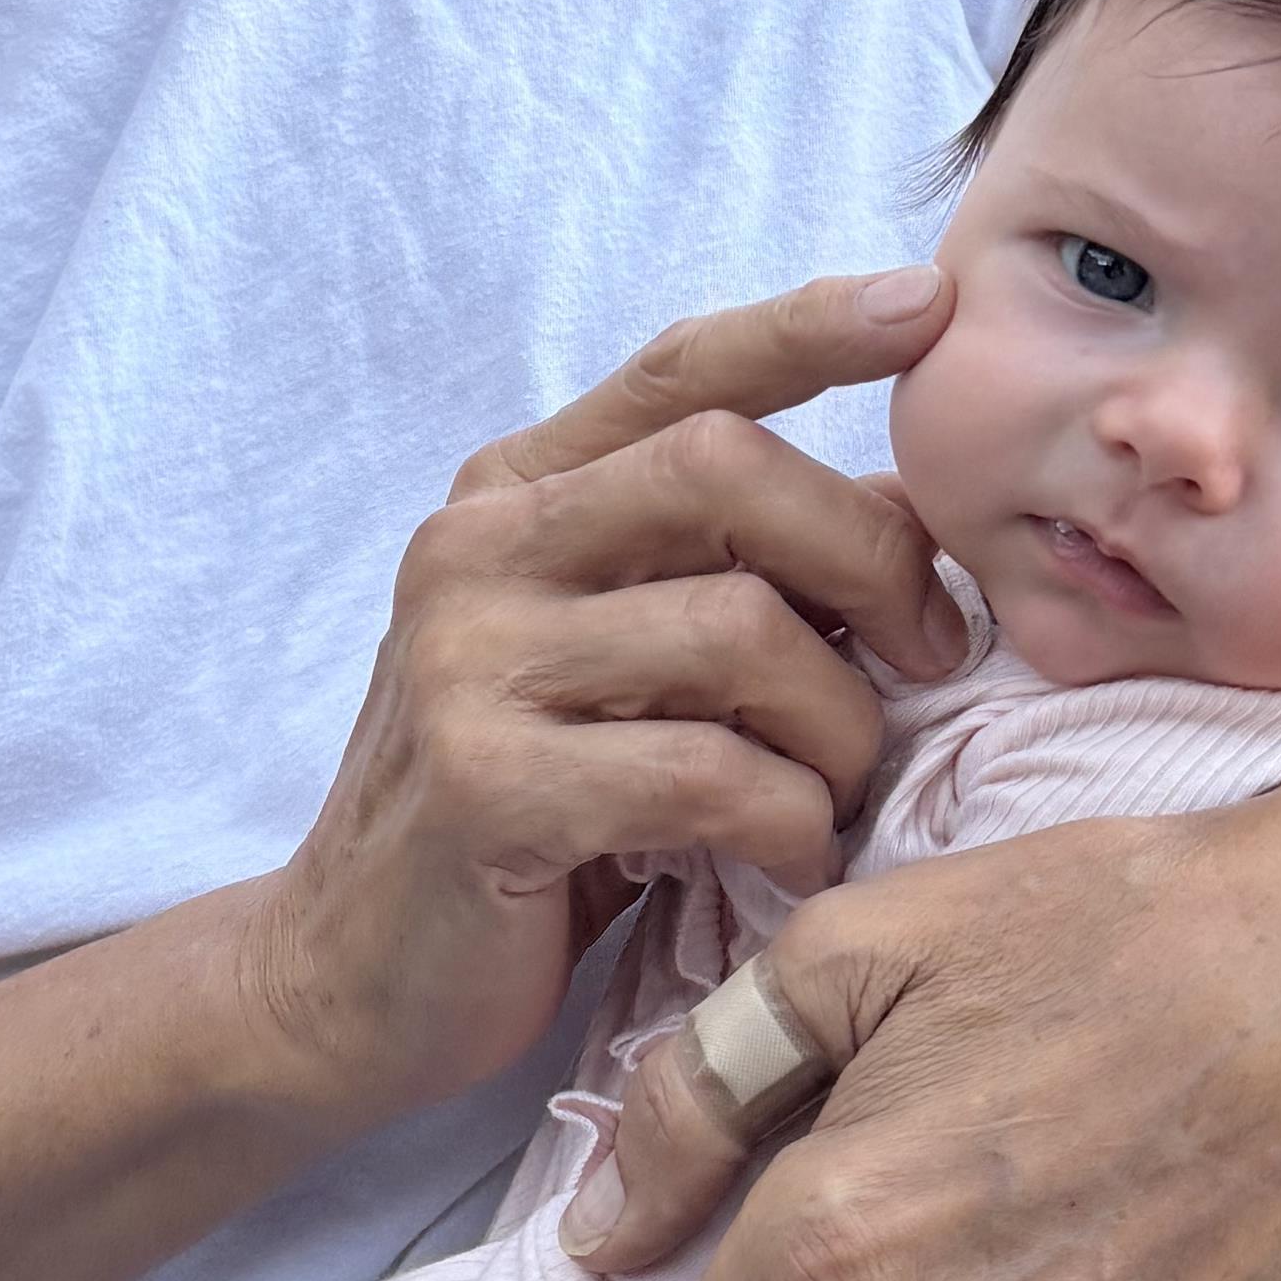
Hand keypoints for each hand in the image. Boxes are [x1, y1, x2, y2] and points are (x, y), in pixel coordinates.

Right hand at [239, 272, 968, 1137]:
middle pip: (724, 466)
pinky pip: (707, 772)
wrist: (348, 980)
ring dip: (841, 724)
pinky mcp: (484, 787)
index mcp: (514, 495)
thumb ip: (734, 570)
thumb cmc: (527, 810)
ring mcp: (467, 662)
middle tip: (932, 654)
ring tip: (839, 790)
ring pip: (740, 627)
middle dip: (869, 555)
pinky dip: (791, 820)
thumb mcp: (623, 663)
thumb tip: (909, 500)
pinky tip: (792, 857)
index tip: (929, 300)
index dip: (808, 325)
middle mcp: (477, 550)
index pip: (677, 369)